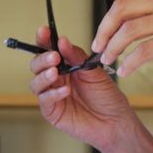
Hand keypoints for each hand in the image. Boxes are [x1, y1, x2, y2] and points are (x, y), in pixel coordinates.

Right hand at [28, 25, 137, 151]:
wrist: (115, 121)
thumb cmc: (107, 97)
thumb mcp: (94, 71)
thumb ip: (76, 56)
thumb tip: (62, 41)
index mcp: (65, 66)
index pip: (48, 50)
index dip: (43, 40)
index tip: (44, 31)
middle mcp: (56, 79)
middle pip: (37, 65)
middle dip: (42, 58)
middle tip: (54, 56)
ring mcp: (52, 95)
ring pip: (36, 82)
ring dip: (43, 75)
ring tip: (55, 72)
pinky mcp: (53, 111)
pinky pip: (45, 100)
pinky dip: (53, 93)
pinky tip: (65, 90)